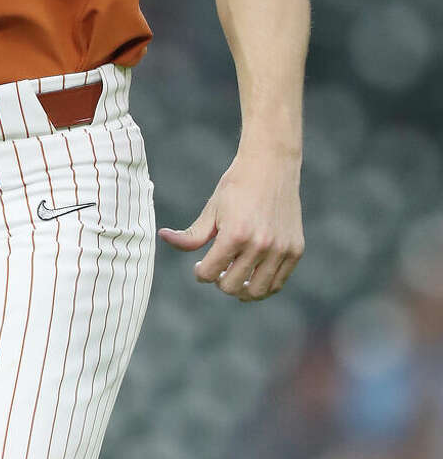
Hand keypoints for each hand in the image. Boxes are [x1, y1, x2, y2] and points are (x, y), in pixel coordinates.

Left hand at [159, 148, 303, 300]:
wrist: (271, 166)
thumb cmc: (237, 186)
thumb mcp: (211, 210)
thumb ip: (191, 235)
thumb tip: (163, 237)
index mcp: (235, 235)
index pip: (209, 274)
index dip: (200, 272)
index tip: (200, 265)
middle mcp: (260, 245)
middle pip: (231, 287)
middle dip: (219, 281)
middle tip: (218, 270)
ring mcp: (280, 249)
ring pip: (257, 292)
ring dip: (241, 290)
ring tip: (234, 277)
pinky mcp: (295, 250)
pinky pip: (277, 283)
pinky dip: (263, 286)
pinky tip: (252, 275)